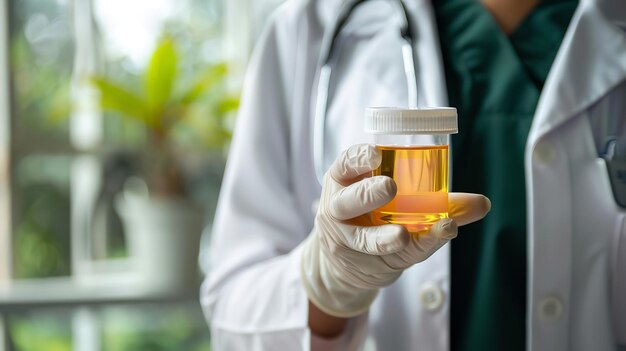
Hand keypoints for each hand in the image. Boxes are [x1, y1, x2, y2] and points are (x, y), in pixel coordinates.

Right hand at [300, 144, 489, 317]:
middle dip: (367, 194)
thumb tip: (482, 203)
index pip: (345, 164)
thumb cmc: (377, 219)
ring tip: (403, 235)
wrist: (353, 263)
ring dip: (382, 236)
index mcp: (345, 181)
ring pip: (360, 237)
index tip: (376, 154)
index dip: (358, 158)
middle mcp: (338, 208)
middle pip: (346, 201)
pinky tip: (435, 238)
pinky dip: (412, 249)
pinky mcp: (358, 264)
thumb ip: (439, 200)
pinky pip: (385, 257)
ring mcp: (344, 239)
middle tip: (390, 187)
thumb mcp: (400, 202)